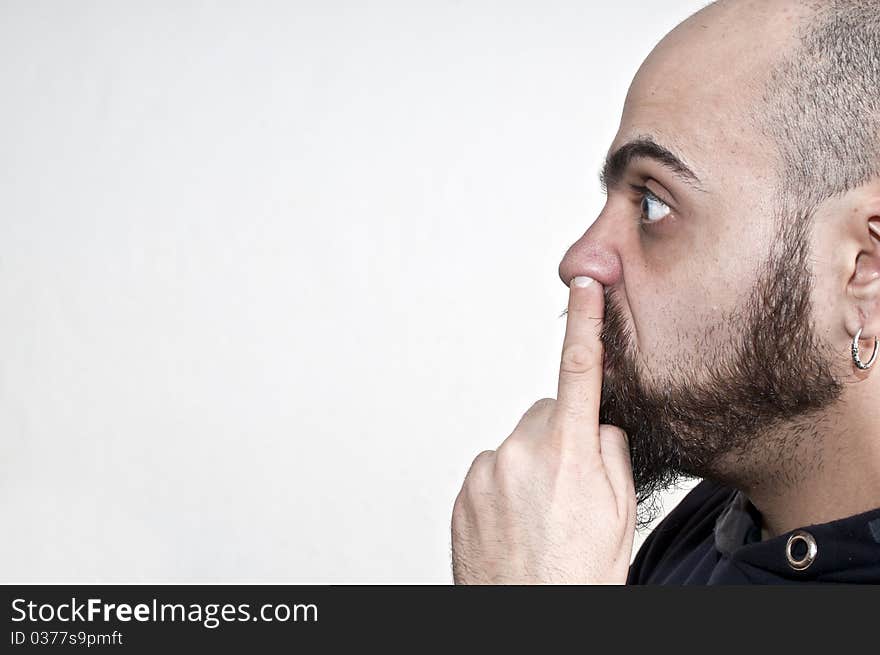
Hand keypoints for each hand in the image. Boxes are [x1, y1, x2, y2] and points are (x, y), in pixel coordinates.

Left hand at [451, 276, 635, 583]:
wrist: (530, 617)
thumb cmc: (579, 575)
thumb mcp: (619, 512)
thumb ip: (610, 452)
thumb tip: (598, 423)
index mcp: (569, 453)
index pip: (580, 370)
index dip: (584, 323)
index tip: (585, 286)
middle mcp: (521, 452)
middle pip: (547, 414)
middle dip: (562, 435)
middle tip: (571, 487)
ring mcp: (486, 471)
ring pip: (519, 444)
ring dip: (531, 465)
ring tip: (542, 514)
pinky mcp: (464, 491)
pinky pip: (492, 469)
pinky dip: (506, 484)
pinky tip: (518, 520)